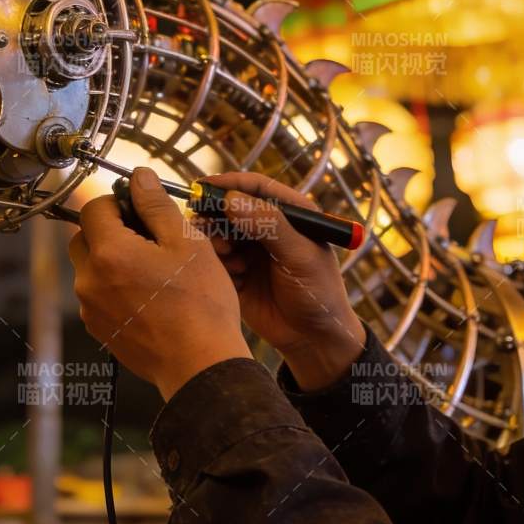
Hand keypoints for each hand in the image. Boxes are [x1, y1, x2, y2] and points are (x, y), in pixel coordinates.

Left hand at [69, 167, 252, 400]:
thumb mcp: (186, 242)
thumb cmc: (199, 304)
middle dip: (110, 230)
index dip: (118, 202)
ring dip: (112, 259)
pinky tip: (149, 295)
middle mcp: (89, 280)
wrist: (200, 364)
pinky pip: (98, 295)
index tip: (141, 210)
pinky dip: (114, 286)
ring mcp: (91, 308)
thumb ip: (156, 205)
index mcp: (109, 253)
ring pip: (90, 268)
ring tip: (152, 269)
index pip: (93, 208)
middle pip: (84, 237)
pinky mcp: (99, 329)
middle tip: (147, 238)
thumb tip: (139, 176)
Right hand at [196, 171, 364, 390]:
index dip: (230, 184)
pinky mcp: (236, 273)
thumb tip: (231, 199)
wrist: (313, 340)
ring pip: (219, 233)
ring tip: (229, 258)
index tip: (205, 187)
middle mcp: (267, 228)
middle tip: (209, 230)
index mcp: (290, 214)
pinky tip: (235, 277)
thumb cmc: (318, 293)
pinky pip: (216, 259)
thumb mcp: (299, 255)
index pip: (256, 187)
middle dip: (217, 217)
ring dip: (217, 242)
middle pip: (231, 208)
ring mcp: (250, 251)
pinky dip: (218, 264)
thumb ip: (269, 225)